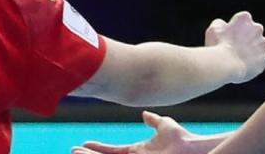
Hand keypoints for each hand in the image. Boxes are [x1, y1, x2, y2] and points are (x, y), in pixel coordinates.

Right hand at [72, 111, 205, 153]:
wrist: (192, 147)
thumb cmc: (183, 138)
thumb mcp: (164, 125)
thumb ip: (154, 121)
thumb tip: (146, 114)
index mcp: (139, 151)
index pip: (113, 152)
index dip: (99, 148)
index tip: (84, 144)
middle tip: (73, 151)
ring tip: (75, 153)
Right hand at [204, 11, 264, 83]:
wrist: (227, 63)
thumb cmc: (218, 44)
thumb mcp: (214, 29)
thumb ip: (221, 23)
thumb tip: (225, 25)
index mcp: (244, 18)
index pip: (243, 19)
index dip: (236, 27)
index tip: (230, 35)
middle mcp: (257, 28)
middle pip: (254, 31)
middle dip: (247, 37)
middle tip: (236, 47)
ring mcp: (263, 42)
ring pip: (259, 45)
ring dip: (252, 49)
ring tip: (240, 58)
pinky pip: (263, 58)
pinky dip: (256, 61)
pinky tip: (246, 64)